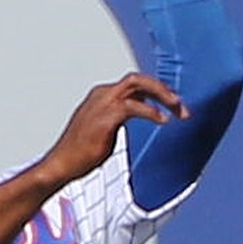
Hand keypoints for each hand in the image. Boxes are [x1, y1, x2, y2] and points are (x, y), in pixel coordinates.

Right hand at [26, 70, 177, 195]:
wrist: (61, 164)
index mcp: (102, 95)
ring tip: (178, 109)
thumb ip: (119, 117)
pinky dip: (151, 111)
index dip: (156, 92)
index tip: (173, 105)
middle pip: (138, 79)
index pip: (134, 84)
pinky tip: (162, 120)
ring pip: (137, 85)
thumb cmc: (80, 152)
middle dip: (162, 89)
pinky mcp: (105, 117)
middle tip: (181, 105)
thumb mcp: (104, 129)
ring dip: (162, 95)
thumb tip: (138, 114)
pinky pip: (133, 107)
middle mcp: (102, 94)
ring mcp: (102, 103)